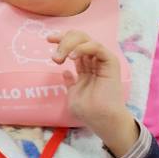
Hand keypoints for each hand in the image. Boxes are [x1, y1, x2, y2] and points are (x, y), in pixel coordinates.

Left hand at [48, 30, 137, 156]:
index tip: (48, 40)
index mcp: (85, 66)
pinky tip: (73, 57)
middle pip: (78, 37)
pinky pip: (97, 47)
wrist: (100, 120)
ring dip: (68, 45)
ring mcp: (102, 60)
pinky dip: (83, 47)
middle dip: (63, 39)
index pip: (73, 44)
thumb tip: (65, 72)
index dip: (61, 39)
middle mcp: (93, 61)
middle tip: (53, 50)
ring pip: (86, 39)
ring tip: (60, 58)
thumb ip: (70, 82)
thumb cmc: (88, 111)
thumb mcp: (73, 94)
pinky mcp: (110, 62)